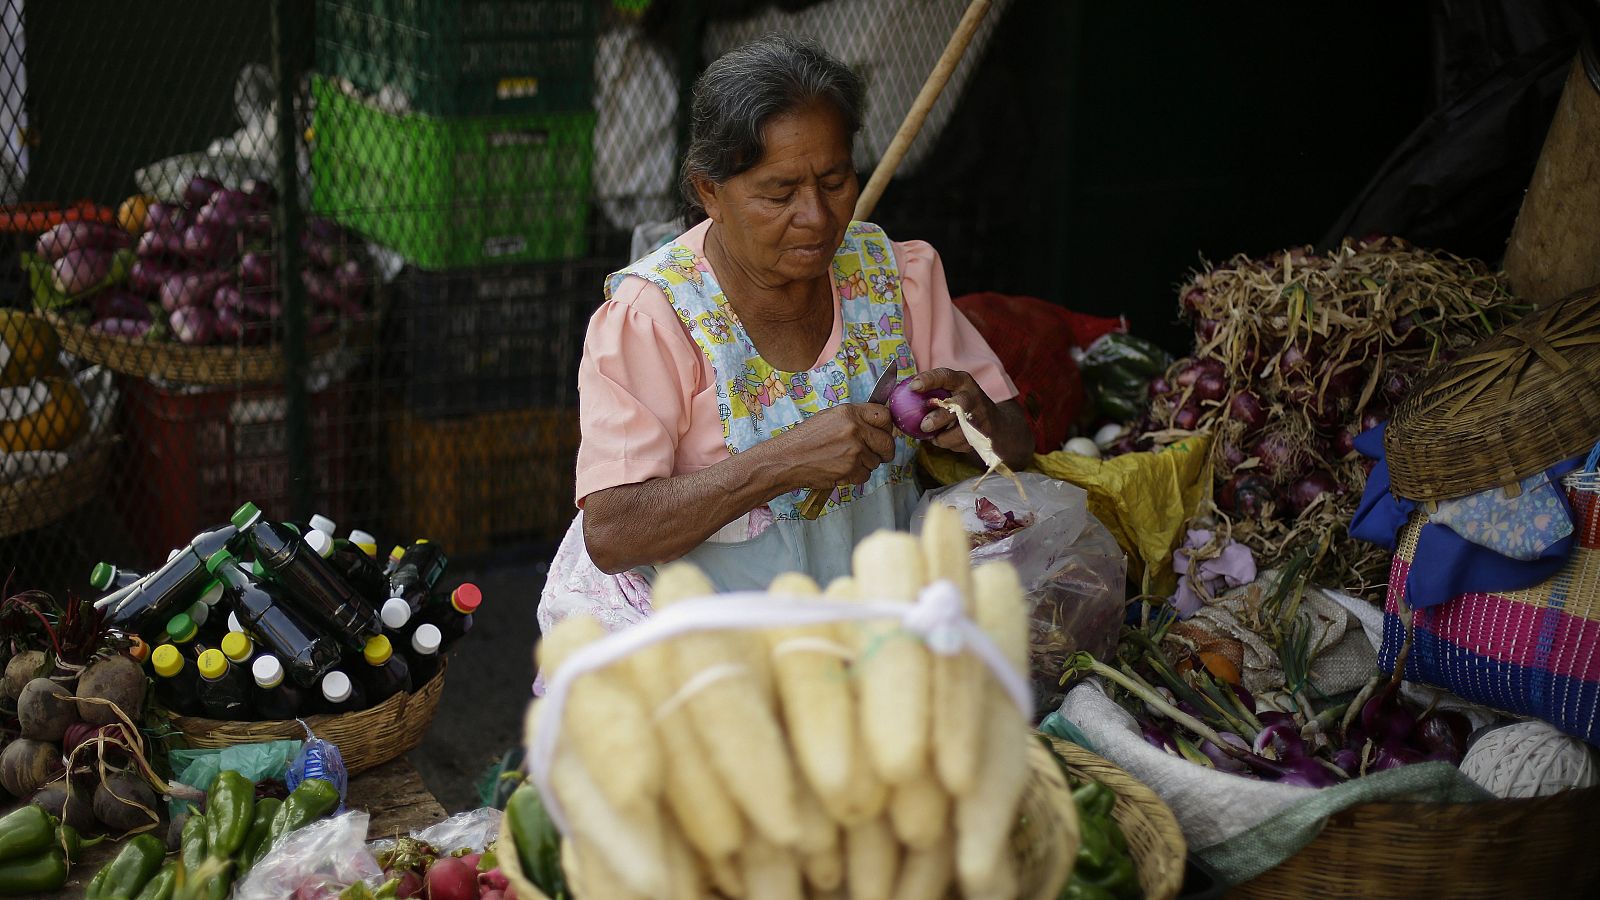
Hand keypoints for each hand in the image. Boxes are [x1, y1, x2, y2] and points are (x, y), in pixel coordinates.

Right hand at [778, 402, 896, 490]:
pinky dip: (856, 476)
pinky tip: (842, 470)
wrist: (787, 459)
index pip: (884, 416)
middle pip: (887, 442)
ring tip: (846, 461)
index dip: (888, 427)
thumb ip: (854, 419)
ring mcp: (854, 450)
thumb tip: (876, 426)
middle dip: (885, 451)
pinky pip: (865, 475)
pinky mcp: (851, 468)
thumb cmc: (804, 439)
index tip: (886, 433)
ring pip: (876, 461)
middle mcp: (855, 429)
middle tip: (880, 454)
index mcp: (849, 413)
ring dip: (866, 464)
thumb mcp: (829, 418)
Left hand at [905, 368, 998, 454]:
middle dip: (939, 418)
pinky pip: (962, 444)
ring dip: (944, 438)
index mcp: (961, 381)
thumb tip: (896, 401)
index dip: (928, 380)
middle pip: (957, 406)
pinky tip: (948, 440)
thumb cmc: (963, 406)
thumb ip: (931, 394)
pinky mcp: (983, 434)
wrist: (996, 424)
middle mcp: (972, 396)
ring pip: (960, 430)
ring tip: (935, 437)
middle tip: (924, 426)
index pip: (944, 376)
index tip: (912, 387)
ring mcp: (980, 416)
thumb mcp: (951, 393)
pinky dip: (951, 445)